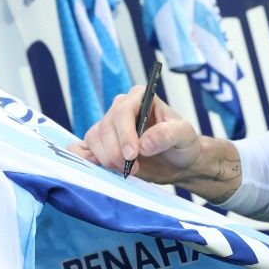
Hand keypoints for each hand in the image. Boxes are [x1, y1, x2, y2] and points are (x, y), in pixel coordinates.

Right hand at [73, 83, 203, 183]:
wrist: (177, 162)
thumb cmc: (182, 143)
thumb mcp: (185, 135)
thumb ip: (168, 134)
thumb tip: (144, 142)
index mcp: (140, 98)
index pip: (122, 111)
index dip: (124, 133)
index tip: (132, 154)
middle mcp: (120, 109)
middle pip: (105, 127)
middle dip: (116, 151)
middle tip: (132, 168)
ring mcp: (109, 127)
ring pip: (93, 139)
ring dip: (106, 158)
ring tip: (127, 170)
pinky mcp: (102, 145)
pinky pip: (83, 148)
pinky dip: (86, 159)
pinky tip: (101, 169)